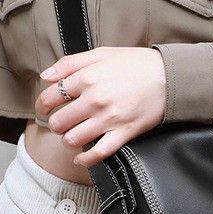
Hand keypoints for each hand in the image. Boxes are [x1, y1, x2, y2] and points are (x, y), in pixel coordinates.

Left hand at [35, 46, 166, 167]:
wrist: (169, 77)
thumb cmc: (137, 64)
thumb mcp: (102, 54)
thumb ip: (70, 63)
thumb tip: (46, 75)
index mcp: (87, 78)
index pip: (50, 97)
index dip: (43, 104)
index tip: (45, 108)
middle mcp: (94, 100)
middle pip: (59, 122)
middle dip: (56, 123)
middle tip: (62, 122)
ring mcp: (108, 119)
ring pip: (73, 139)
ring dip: (68, 140)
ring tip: (73, 135)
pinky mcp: (123, 134)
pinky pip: (98, 153)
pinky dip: (85, 159)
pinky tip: (81, 157)